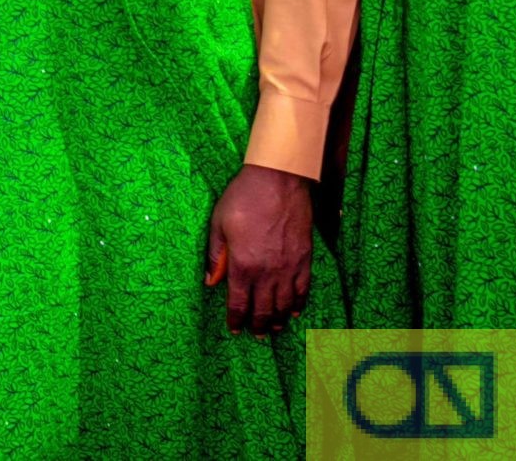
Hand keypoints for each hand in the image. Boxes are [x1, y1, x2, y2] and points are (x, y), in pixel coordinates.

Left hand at [205, 164, 314, 335]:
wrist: (278, 180)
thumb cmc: (243, 198)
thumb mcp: (218, 224)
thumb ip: (215, 255)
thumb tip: (210, 281)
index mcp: (242, 265)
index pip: (238, 303)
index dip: (236, 320)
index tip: (234, 329)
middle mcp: (266, 272)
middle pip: (263, 310)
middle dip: (257, 326)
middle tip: (255, 335)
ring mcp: (288, 267)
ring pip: (284, 305)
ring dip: (277, 320)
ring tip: (273, 329)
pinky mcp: (304, 259)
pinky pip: (303, 290)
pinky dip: (298, 304)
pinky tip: (294, 312)